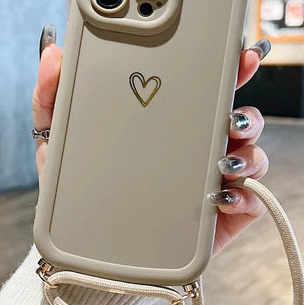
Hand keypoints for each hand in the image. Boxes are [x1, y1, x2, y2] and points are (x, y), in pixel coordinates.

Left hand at [32, 37, 269, 255]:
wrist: (90, 252)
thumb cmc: (81, 191)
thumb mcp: (59, 140)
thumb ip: (52, 96)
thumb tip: (54, 53)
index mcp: (167, 124)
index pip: (201, 89)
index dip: (223, 68)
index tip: (233, 52)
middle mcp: (195, 149)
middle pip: (236, 119)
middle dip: (247, 107)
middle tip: (234, 110)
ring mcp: (211, 183)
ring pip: (251, 157)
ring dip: (249, 152)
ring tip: (224, 158)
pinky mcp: (220, 218)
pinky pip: (250, 202)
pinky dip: (248, 197)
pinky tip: (225, 197)